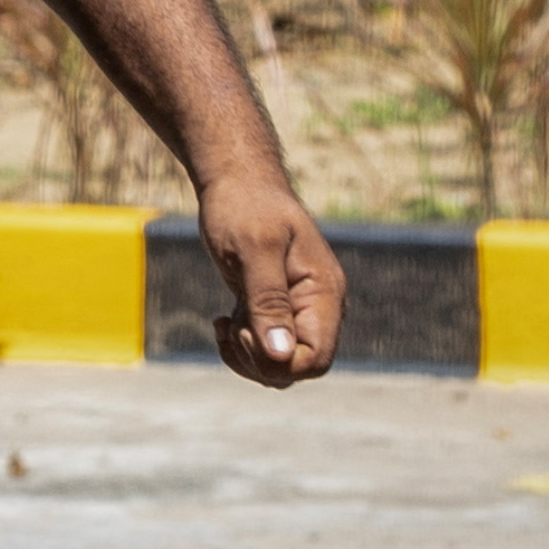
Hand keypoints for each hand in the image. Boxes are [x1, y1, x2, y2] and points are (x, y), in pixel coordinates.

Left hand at [193, 169, 343, 385]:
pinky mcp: (274, 309)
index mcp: (324, 294)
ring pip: (280, 363)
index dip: (278, 362)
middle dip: (258, 362)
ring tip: (225, 322)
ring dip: (247, 355)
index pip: (316, 359)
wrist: (236, 180)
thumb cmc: (245, 206)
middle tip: (229, 326)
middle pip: (298, 367)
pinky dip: (242, 345)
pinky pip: (266, 348)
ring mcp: (297, 309)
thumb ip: (269, 301)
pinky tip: (223, 320)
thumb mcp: (254, 249)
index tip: (243, 329)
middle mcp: (317, 307)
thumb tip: (281, 355)